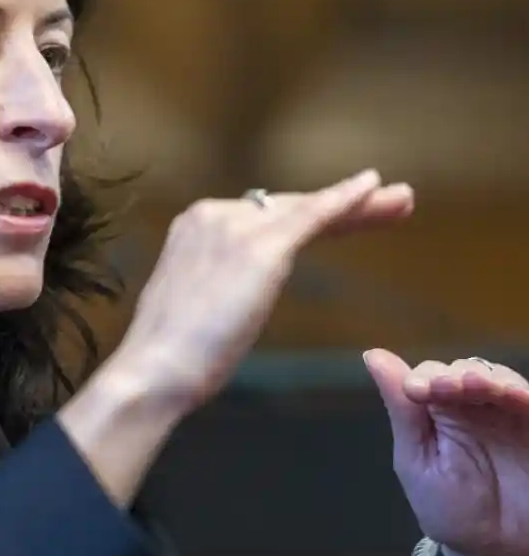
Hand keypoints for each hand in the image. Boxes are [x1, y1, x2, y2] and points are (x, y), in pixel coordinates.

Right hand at [113, 170, 413, 415]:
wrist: (156, 366)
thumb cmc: (169, 354)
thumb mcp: (193, 304)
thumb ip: (216, 285)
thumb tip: (231, 294)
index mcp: (195, 227)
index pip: (264, 216)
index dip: (308, 218)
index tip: (340, 222)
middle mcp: (214, 214)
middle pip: (289, 207)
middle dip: (341, 208)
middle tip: (388, 203)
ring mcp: (236, 227)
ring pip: (308, 210)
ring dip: (357, 206)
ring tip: (400, 202)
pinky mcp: (261, 247)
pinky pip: (313, 216)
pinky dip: (346, 200)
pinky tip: (373, 188)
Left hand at [366, 351, 528, 555]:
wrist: (497, 555)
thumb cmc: (451, 510)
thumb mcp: (418, 462)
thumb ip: (403, 410)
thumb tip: (372, 355)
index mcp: (439, 412)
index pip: (431, 378)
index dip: (424, 378)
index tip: (415, 391)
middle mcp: (475, 407)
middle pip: (466, 371)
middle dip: (455, 375)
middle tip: (447, 387)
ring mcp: (509, 416)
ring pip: (501, 380)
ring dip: (488, 378)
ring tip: (475, 384)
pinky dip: (521, 393)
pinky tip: (512, 395)